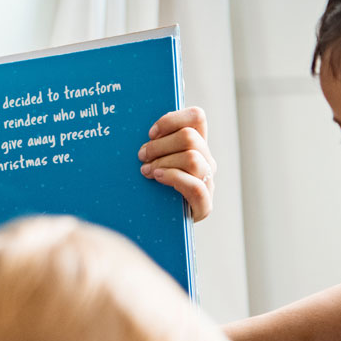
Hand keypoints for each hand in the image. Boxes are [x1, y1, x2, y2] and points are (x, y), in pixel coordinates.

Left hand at [140, 106, 214, 221]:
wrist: (155, 222)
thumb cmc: (148, 185)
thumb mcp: (151, 159)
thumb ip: (152, 143)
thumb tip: (131, 121)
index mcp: (196, 144)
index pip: (197, 117)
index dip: (172, 120)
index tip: (150, 133)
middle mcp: (206, 160)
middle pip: (190, 137)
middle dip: (160, 145)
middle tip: (141, 156)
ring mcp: (208, 182)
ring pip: (193, 159)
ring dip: (164, 162)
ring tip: (146, 170)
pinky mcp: (204, 205)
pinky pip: (195, 186)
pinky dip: (174, 178)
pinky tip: (157, 177)